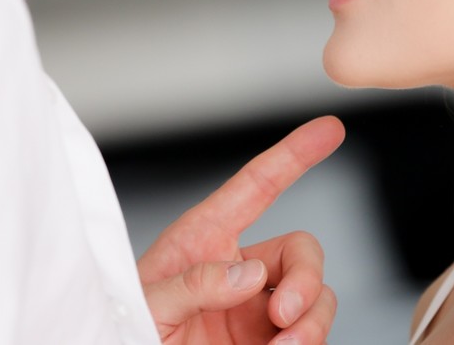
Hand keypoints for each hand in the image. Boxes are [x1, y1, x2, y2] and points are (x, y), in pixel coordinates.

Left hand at [137, 116, 345, 343]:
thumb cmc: (124, 337)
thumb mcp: (145, 305)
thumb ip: (193, 283)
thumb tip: (250, 275)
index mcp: (202, 242)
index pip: (255, 188)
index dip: (292, 156)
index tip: (329, 129)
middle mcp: (235, 273)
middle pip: (299, 250)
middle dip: (306, 276)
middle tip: (286, 315)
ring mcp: (255, 312)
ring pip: (315, 294)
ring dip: (313, 318)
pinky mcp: (270, 343)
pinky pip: (312, 332)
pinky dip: (310, 341)